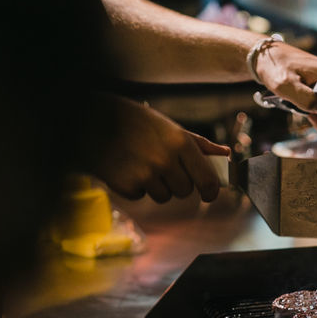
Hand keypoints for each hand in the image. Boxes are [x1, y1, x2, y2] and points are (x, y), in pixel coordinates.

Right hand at [93, 96, 229, 203]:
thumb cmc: (133, 121)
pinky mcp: (127, 187)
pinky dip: (136, 186)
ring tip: (141, 163)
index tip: (209, 193)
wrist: (91, 121)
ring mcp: (146, 176)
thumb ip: (198, 144)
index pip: (208, 180)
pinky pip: (142, 196)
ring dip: (156, 185)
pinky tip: (127, 167)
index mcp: (180, 143)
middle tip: (162, 165)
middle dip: (178, 182)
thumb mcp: (168, 126)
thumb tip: (225, 154)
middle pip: (185, 191)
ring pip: (165, 196)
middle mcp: (166, 161)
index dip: (211, 191)